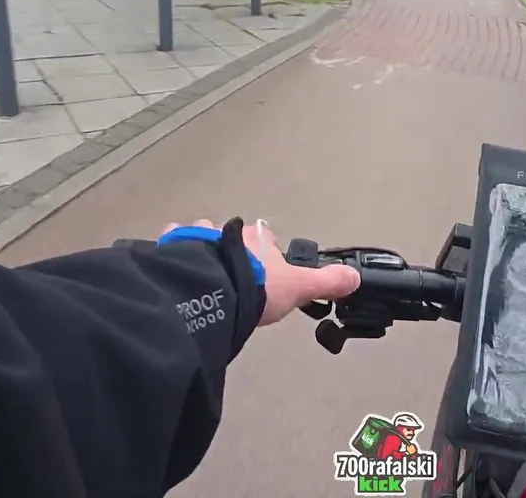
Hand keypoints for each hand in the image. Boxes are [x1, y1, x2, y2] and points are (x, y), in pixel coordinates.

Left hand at [162, 220, 360, 326]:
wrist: (214, 295)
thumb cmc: (257, 289)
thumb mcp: (298, 288)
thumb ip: (325, 282)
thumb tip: (354, 277)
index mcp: (256, 238)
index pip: (263, 237)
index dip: (264, 251)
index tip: (263, 269)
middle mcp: (228, 230)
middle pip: (231, 236)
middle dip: (231, 250)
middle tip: (231, 276)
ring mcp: (197, 238)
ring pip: (200, 237)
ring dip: (202, 250)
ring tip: (203, 275)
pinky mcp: (172, 249)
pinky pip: (171, 243)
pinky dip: (174, 252)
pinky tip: (175, 267)